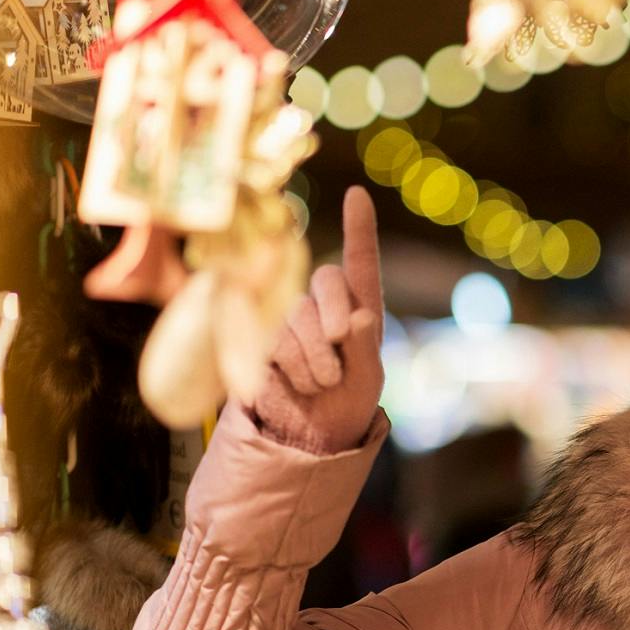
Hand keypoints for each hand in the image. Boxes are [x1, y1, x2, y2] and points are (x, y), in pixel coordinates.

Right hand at [250, 186, 385, 453]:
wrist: (310, 435)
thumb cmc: (348, 403)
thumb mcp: (368, 380)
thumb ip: (365, 348)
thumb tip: (359, 317)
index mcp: (360, 308)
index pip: (360, 262)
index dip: (359, 228)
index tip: (357, 194)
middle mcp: (323, 305)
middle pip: (325, 281)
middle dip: (334, 316)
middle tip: (340, 351)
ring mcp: (289, 319)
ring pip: (297, 315)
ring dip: (314, 355)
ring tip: (322, 383)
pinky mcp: (260, 339)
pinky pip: (273, 339)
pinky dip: (292, 366)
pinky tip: (297, 385)